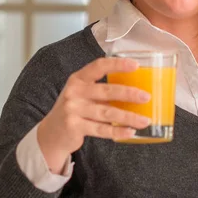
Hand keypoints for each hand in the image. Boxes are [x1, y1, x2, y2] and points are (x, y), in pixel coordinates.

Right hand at [37, 57, 150, 172]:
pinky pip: (101, 129)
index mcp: (78, 79)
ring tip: (144, 120)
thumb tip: (136, 91)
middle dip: (129, 94)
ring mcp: (73, 110)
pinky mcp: (74, 127)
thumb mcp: (83, 94)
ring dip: (129, 117)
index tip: (136, 65)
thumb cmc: (75, 109)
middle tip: (146, 97)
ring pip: (107, 112)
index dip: (117, 64)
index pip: (99, 66)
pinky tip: (130, 132)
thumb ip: (102, 90)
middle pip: (107, 91)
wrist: (51, 133)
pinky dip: (118, 131)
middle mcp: (74, 92)